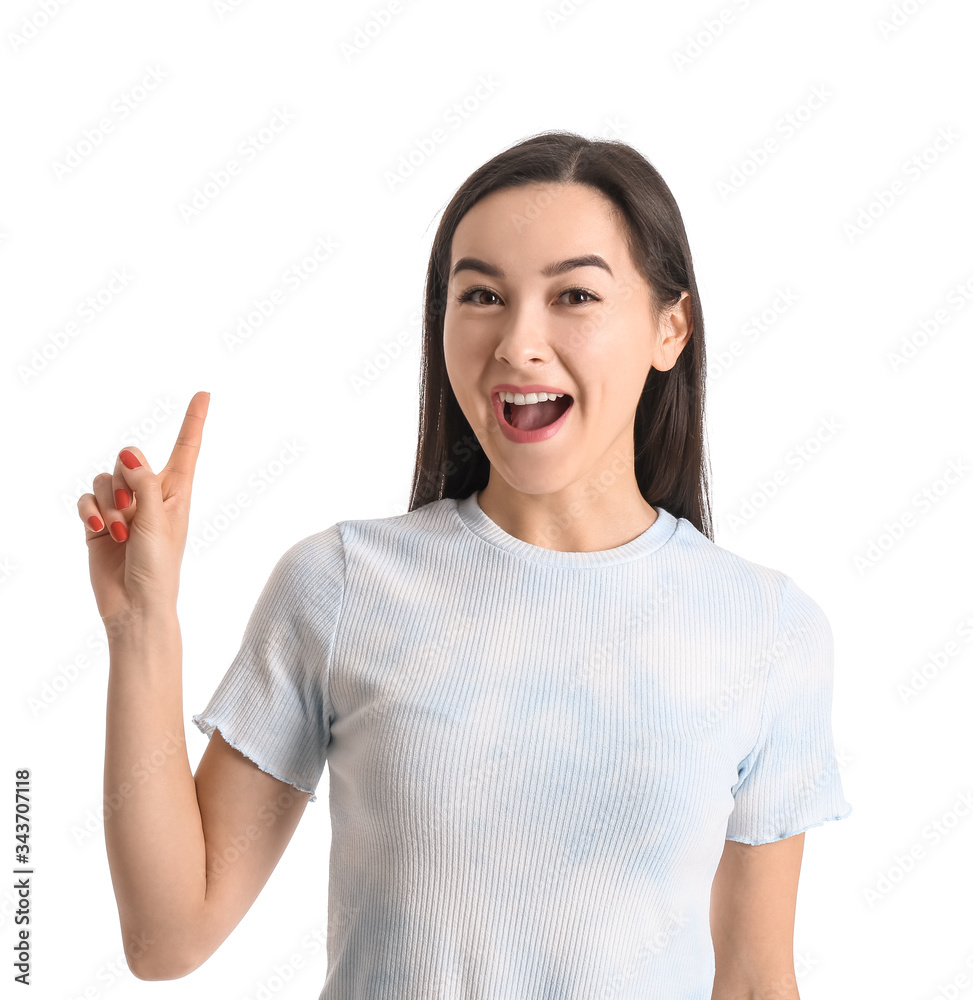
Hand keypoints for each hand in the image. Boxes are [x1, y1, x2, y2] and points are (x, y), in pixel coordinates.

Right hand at [78, 391, 209, 627]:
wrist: (135, 606)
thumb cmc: (159, 567)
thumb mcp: (158, 523)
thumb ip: (145, 484)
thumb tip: (130, 453)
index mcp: (177, 492)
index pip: (186, 448)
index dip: (193, 420)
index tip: (203, 393)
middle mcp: (150, 494)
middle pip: (129, 458)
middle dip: (124, 478)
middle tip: (131, 510)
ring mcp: (123, 507)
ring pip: (104, 479)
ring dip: (108, 502)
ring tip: (119, 531)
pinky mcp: (98, 522)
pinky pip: (87, 498)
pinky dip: (90, 510)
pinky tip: (99, 529)